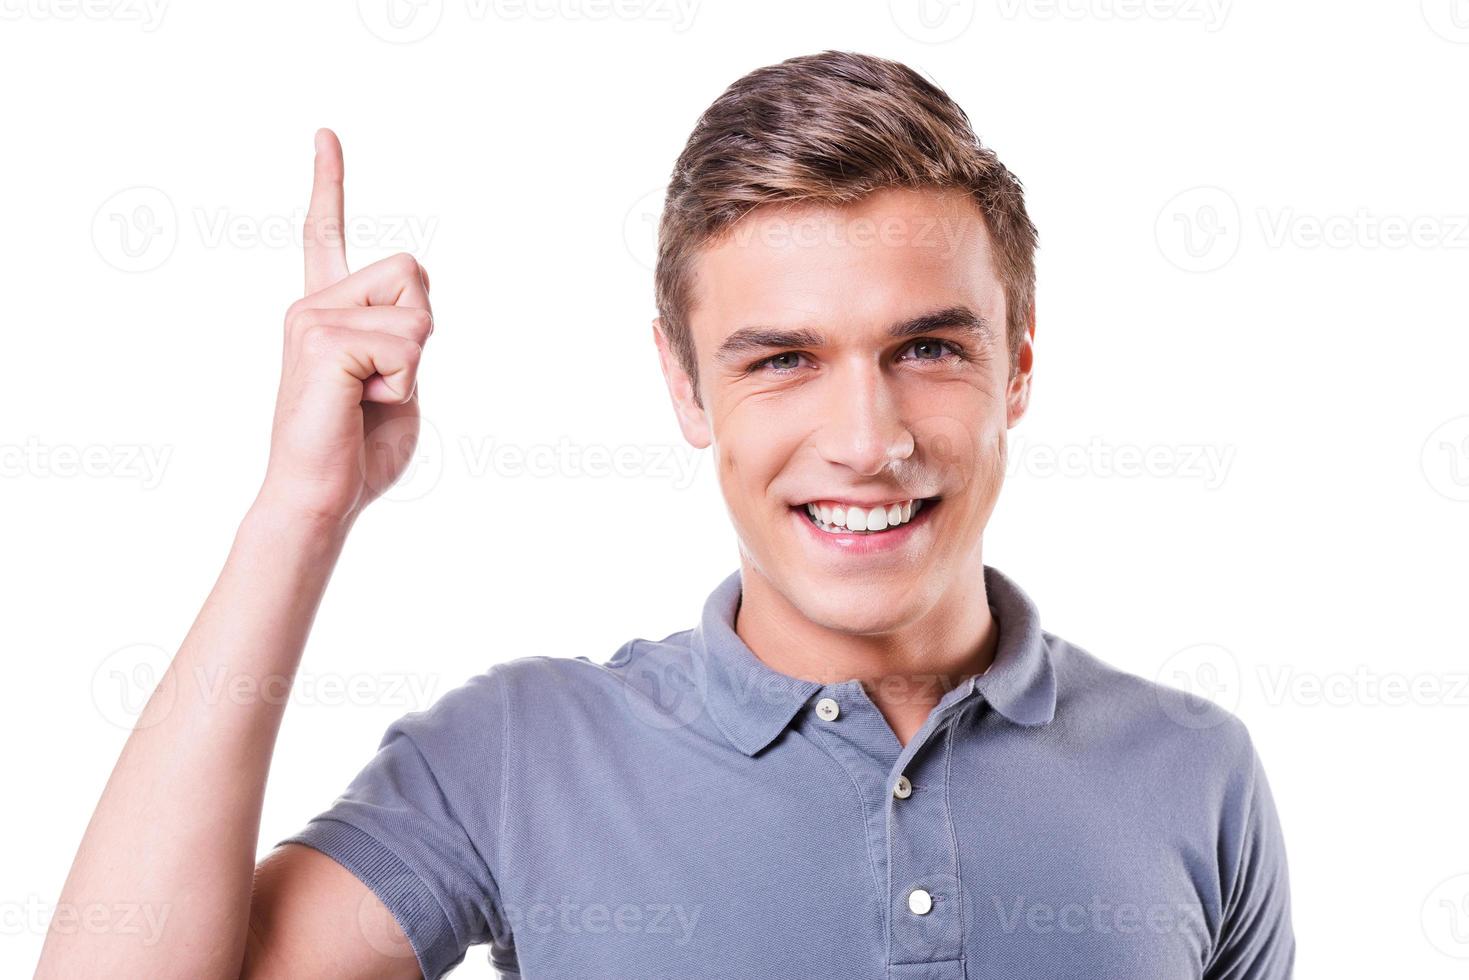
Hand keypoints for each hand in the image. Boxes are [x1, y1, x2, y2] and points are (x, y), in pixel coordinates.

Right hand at [255, 128, 433, 526]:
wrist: (319, 498)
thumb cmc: (358, 455)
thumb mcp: (399, 387)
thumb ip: (406, 342)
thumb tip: (416, 320)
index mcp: (326, 313)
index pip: (326, 237)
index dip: (329, 185)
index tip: (325, 135)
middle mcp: (312, 305)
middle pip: (412, 271)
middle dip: (421, 329)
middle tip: (384, 382)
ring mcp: (312, 318)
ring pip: (415, 311)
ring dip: (412, 364)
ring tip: (369, 399)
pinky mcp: (322, 340)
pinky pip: (407, 345)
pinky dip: (403, 383)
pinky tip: (361, 405)